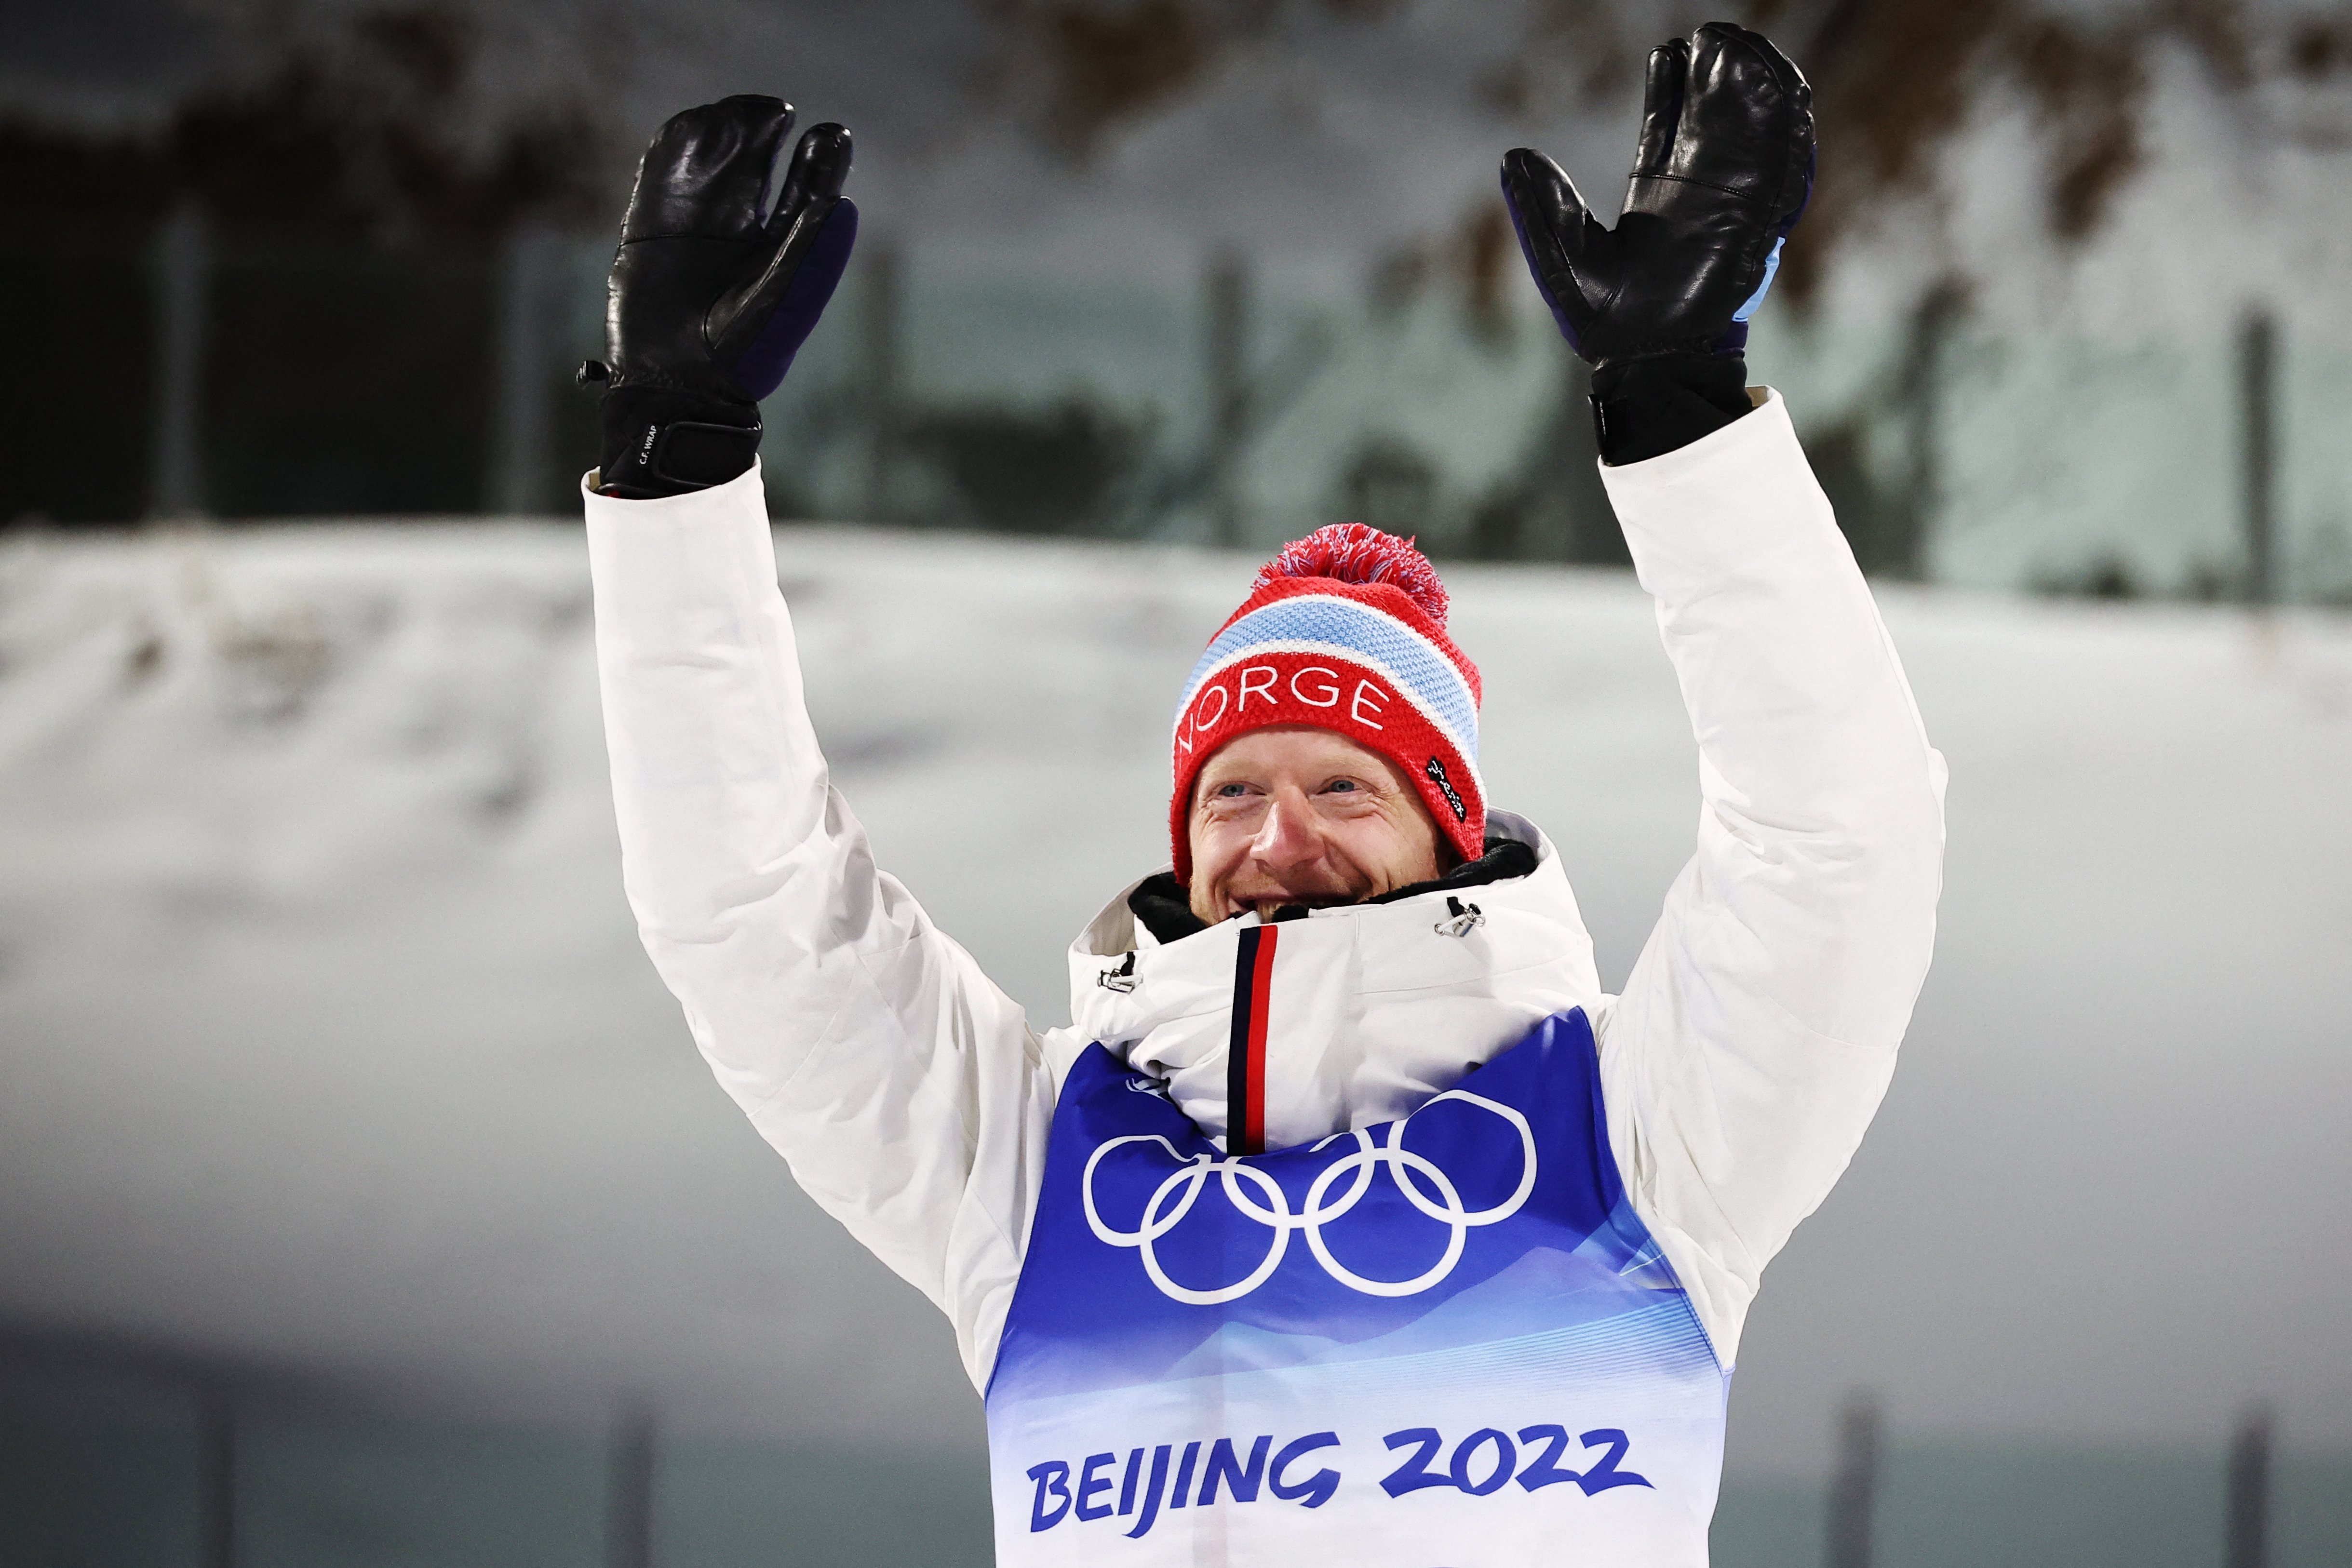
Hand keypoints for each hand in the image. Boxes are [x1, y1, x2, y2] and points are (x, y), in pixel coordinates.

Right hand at [592, 96, 856, 496]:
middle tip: (776, 114)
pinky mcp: (650, 227)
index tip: (832, 134)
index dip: (819, 161)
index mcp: (783, 250)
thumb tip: (842, 205)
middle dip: (764, 134)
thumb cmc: (740, 358)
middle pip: (757, 164)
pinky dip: (674, 149)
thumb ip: (808, 258)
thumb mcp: (781, 305)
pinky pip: (661, 175)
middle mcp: (741, 231)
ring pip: (709, 162)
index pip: (807, 193)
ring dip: (722, 133)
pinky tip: (693, 125)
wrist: (675, 385)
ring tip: (732, 116)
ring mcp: (694, 225)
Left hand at [1501, 23, 1811, 364]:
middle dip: (1722, 76)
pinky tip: (1783, 94)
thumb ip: (1541, 208)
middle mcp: (1698, 193)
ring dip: (1755, 92)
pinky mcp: (1755, 226)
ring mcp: (1730, 206)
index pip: (1669, 123)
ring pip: (1751, 135)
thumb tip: (1512, 156)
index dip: (1675, 85)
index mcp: (1656, 194)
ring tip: (1749, 48)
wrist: (1644, 363)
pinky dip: (1782, 133)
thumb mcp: (1563, 257)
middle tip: (1721, 34)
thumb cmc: (1604, 324)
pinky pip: (1778, 171)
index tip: (1674, 50)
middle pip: (1715, 118)